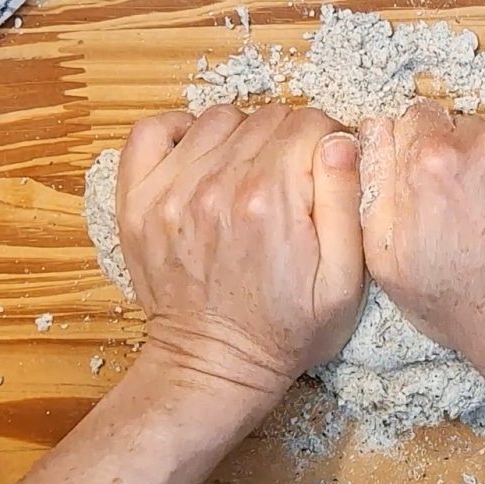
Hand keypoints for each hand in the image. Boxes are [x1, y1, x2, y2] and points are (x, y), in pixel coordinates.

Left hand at [116, 104, 363, 403]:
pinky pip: (152, 130)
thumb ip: (345, 202)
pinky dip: (179, 130)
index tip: (328, 168)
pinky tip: (202, 155)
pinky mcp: (139, 200)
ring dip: (243, 135)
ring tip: (252, 172)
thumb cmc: (286, 330)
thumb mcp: (344, 283)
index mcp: (273, 199)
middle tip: (295, 179)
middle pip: (268, 117)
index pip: (309, 122)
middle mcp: (217, 184)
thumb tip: (339, 140)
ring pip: (220, 118)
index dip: (328, 139)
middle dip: (291, 139)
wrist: (213, 367)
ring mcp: (172, 189)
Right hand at [359, 101, 484, 378]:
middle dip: (467, 157)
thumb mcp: (385, 259)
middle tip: (478, 206)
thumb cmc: (463, 304)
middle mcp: (483, 143)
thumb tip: (375, 128)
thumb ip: (372, 183)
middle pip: (466, 126)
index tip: (438, 179)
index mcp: (428, 161)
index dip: (424, 149)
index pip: (418, 118)